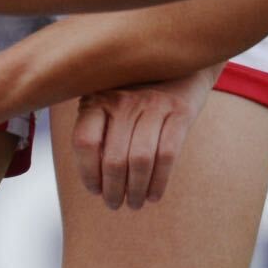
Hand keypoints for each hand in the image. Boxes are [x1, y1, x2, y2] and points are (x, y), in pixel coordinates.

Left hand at [67, 65, 217, 211]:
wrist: (183, 62)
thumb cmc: (138, 90)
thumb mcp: (109, 99)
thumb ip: (98, 128)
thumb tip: (93, 180)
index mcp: (98, 97)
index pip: (85, 142)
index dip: (87, 173)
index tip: (94, 190)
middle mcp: (123, 99)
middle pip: (113, 158)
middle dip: (113, 190)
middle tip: (115, 204)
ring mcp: (153, 103)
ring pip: (140, 160)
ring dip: (136, 190)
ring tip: (134, 203)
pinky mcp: (180, 111)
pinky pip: (167, 155)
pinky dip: (159, 181)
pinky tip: (154, 194)